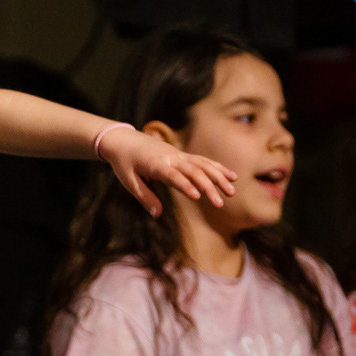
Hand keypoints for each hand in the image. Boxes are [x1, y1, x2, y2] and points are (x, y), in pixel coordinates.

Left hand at [97, 126, 235, 216]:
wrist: (124, 140)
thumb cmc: (124, 164)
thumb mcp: (129, 182)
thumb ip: (145, 198)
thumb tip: (157, 215)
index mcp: (155, 165)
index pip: (173, 176)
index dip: (185, 186)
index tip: (197, 197)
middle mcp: (170, 158)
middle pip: (193, 172)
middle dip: (208, 187)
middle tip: (220, 204)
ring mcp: (179, 155)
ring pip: (203, 165)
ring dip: (218, 178)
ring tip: (231, 192)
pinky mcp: (183, 155)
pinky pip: (203, 161)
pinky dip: (217, 168)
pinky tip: (231, 177)